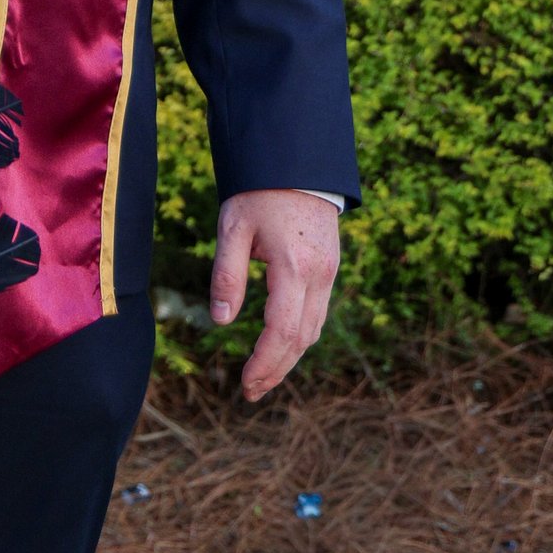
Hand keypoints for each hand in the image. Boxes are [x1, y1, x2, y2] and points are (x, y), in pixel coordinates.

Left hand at [209, 189, 340, 402]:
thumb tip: (221, 322)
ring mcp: (330, 271)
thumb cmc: (258, 191)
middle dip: (277, 370)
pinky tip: (281, 343)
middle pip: (302, 339)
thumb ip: (227, 275)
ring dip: (290, 357)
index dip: (265, 364)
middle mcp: (320, 274)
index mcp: (294, 266)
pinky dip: (300, 335)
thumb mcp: (233, 228)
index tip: (246, 385)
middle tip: (251, 392)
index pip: (282, 332)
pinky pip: (318, 311)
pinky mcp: (331, 266)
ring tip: (263, 376)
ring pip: (314, 328)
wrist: (297, 160)